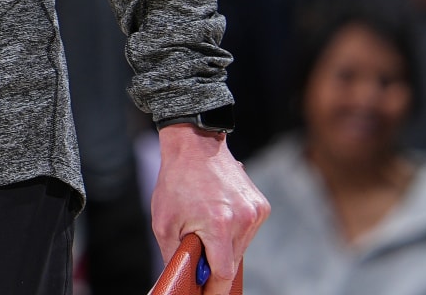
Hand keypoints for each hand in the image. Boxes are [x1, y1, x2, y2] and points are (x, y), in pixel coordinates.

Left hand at [150, 125, 268, 294]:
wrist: (195, 145)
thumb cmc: (175, 182)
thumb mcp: (164, 223)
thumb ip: (175, 257)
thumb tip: (180, 281)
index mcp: (219, 225)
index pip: (223, 273)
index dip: (213, 287)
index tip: (205, 292)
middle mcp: (243, 219)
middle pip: (232, 262)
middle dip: (215, 264)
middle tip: (199, 254)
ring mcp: (255, 212)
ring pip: (241, 248)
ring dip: (225, 246)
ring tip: (206, 224)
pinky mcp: (261, 205)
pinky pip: (248, 231)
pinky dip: (233, 231)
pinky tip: (219, 214)